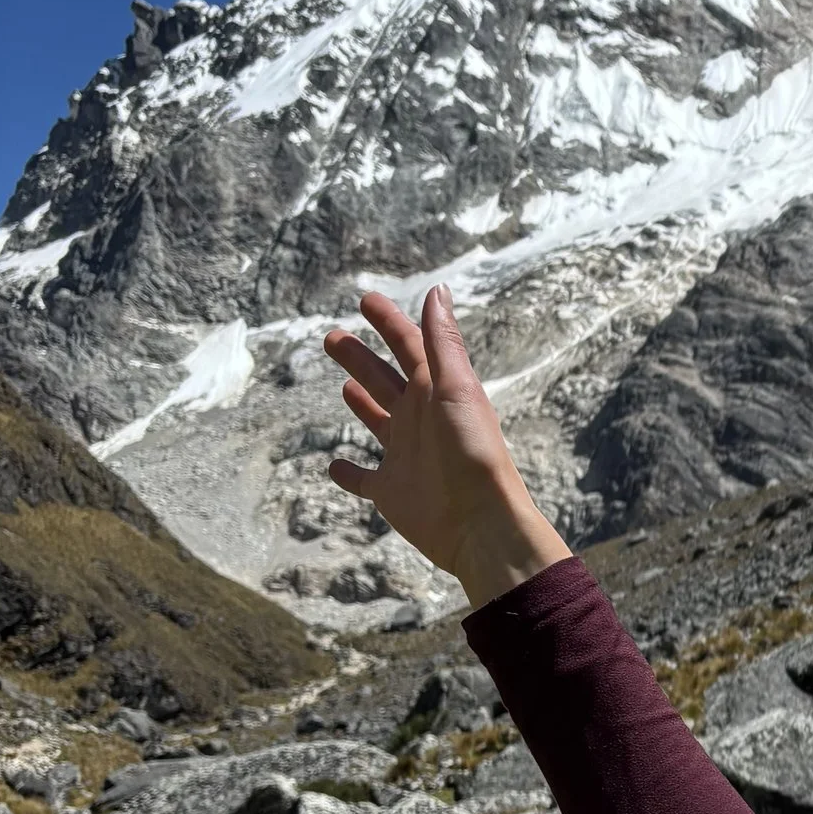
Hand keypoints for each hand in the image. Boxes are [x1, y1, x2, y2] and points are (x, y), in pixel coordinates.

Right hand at [323, 285, 571, 608]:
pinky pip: (364, 479)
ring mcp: (405, 456)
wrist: (480, 523)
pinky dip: (348, 473)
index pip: (408, 346)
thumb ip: (443, 343)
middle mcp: (420, 420)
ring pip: (377, 421)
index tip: (365, 299)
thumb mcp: (458, 389)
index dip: (387, 322)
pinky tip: (333, 465)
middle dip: (361, 358)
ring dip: (361, 402)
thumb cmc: (473, 453)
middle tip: (331, 337)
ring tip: (343, 386)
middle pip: (386, 379)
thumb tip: (437, 290)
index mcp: (437, 391)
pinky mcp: (392, 492)